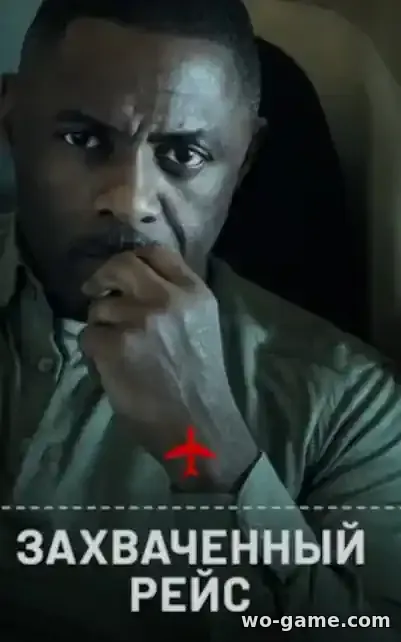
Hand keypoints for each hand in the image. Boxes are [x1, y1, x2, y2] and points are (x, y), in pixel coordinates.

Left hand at [80, 246, 258, 491]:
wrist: (199, 427)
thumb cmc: (201, 381)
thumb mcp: (202, 325)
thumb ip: (176, 298)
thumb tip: (133, 283)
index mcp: (195, 293)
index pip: (157, 253)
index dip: (133, 258)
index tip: (121, 274)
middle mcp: (168, 299)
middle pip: (121, 265)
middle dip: (103, 276)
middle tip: (94, 290)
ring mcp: (140, 321)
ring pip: (99, 307)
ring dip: (101, 325)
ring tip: (116, 350)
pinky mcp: (115, 346)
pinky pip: (88, 336)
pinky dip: (94, 352)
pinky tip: (111, 369)